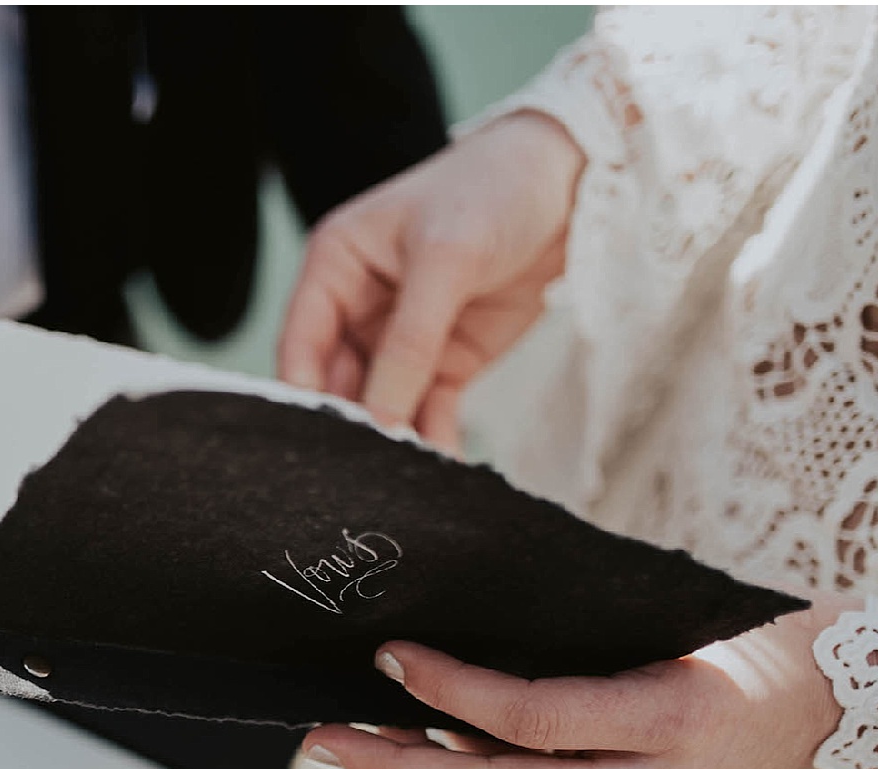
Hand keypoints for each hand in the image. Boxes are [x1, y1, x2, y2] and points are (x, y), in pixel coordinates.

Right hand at [277, 111, 586, 450]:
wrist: (575, 179)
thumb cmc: (495, 189)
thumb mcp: (447, 259)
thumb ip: (408, 343)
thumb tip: (377, 419)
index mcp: (337, 265)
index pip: (302, 342)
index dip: (303, 393)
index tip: (314, 443)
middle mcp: (359, 306)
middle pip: (337, 382)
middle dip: (350, 425)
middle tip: (361, 473)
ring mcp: (403, 338)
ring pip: (382, 404)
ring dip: (392, 440)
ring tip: (402, 480)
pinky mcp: (447, 360)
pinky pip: (428, 410)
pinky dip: (433, 440)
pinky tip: (439, 470)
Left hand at [300, 599, 853, 768]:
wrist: (851, 702)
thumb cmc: (766, 636)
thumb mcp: (692, 619)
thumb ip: (593, 637)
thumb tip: (475, 629)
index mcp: (671, 723)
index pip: (535, 719)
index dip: (452, 692)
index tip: (387, 657)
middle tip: (322, 741)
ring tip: (355, 744)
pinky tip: (424, 755)